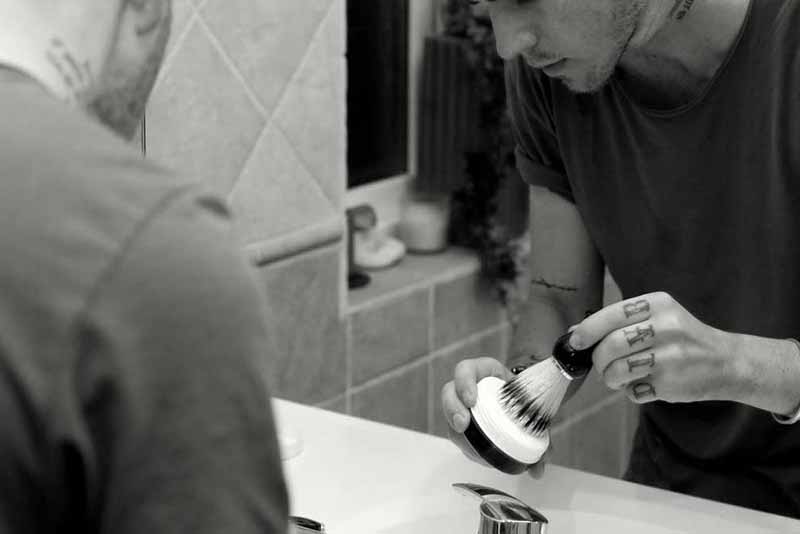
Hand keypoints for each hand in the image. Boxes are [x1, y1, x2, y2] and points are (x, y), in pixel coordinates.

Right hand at [441, 357, 549, 476]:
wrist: (529, 404)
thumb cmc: (527, 401)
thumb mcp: (534, 407)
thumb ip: (540, 435)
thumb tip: (537, 470)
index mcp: (486, 373)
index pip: (467, 370)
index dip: (464, 382)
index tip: (471, 400)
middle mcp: (470, 388)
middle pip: (449, 392)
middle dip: (452, 409)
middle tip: (462, 425)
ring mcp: (464, 407)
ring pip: (450, 416)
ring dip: (456, 432)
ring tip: (469, 447)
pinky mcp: (464, 424)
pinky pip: (458, 435)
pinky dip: (467, 447)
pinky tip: (477, 455)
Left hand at [569, 292, 736, 403]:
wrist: (727, 362)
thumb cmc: (681, 339)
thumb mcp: (657, 318)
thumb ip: (619, 323)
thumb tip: (576, 333)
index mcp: (658, 304)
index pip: (612, 314)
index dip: (588, 330)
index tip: (576, 341)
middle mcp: (666, 327)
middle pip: (610, 345)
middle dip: (599, 360)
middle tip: (603, 365)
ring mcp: (670, 356)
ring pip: (618, 370)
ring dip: (611, 378)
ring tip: (621, 376)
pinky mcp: (672, 382)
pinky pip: (633, 391)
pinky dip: (632, 391)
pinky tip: (646, 384)